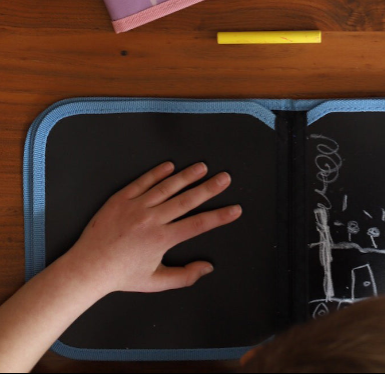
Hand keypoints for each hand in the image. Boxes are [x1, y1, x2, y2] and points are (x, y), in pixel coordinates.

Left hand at [63, 161, 241, 295]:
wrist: (86, 269)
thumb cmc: (122, 277)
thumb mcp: (155, 281)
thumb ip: (184, 276)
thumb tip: (208, 267)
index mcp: (162, 239)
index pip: (198, 225)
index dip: (219, 217)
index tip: (235, 209)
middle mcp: (151, 220)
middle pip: (187, 200)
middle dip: (209, 188)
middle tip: (225, 177)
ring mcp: (135, 207)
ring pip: (167, 187)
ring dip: (186, 176)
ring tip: (202, 167)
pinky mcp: (120, 199)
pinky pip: (142, 182)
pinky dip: (156, 173)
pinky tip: (170, 166)